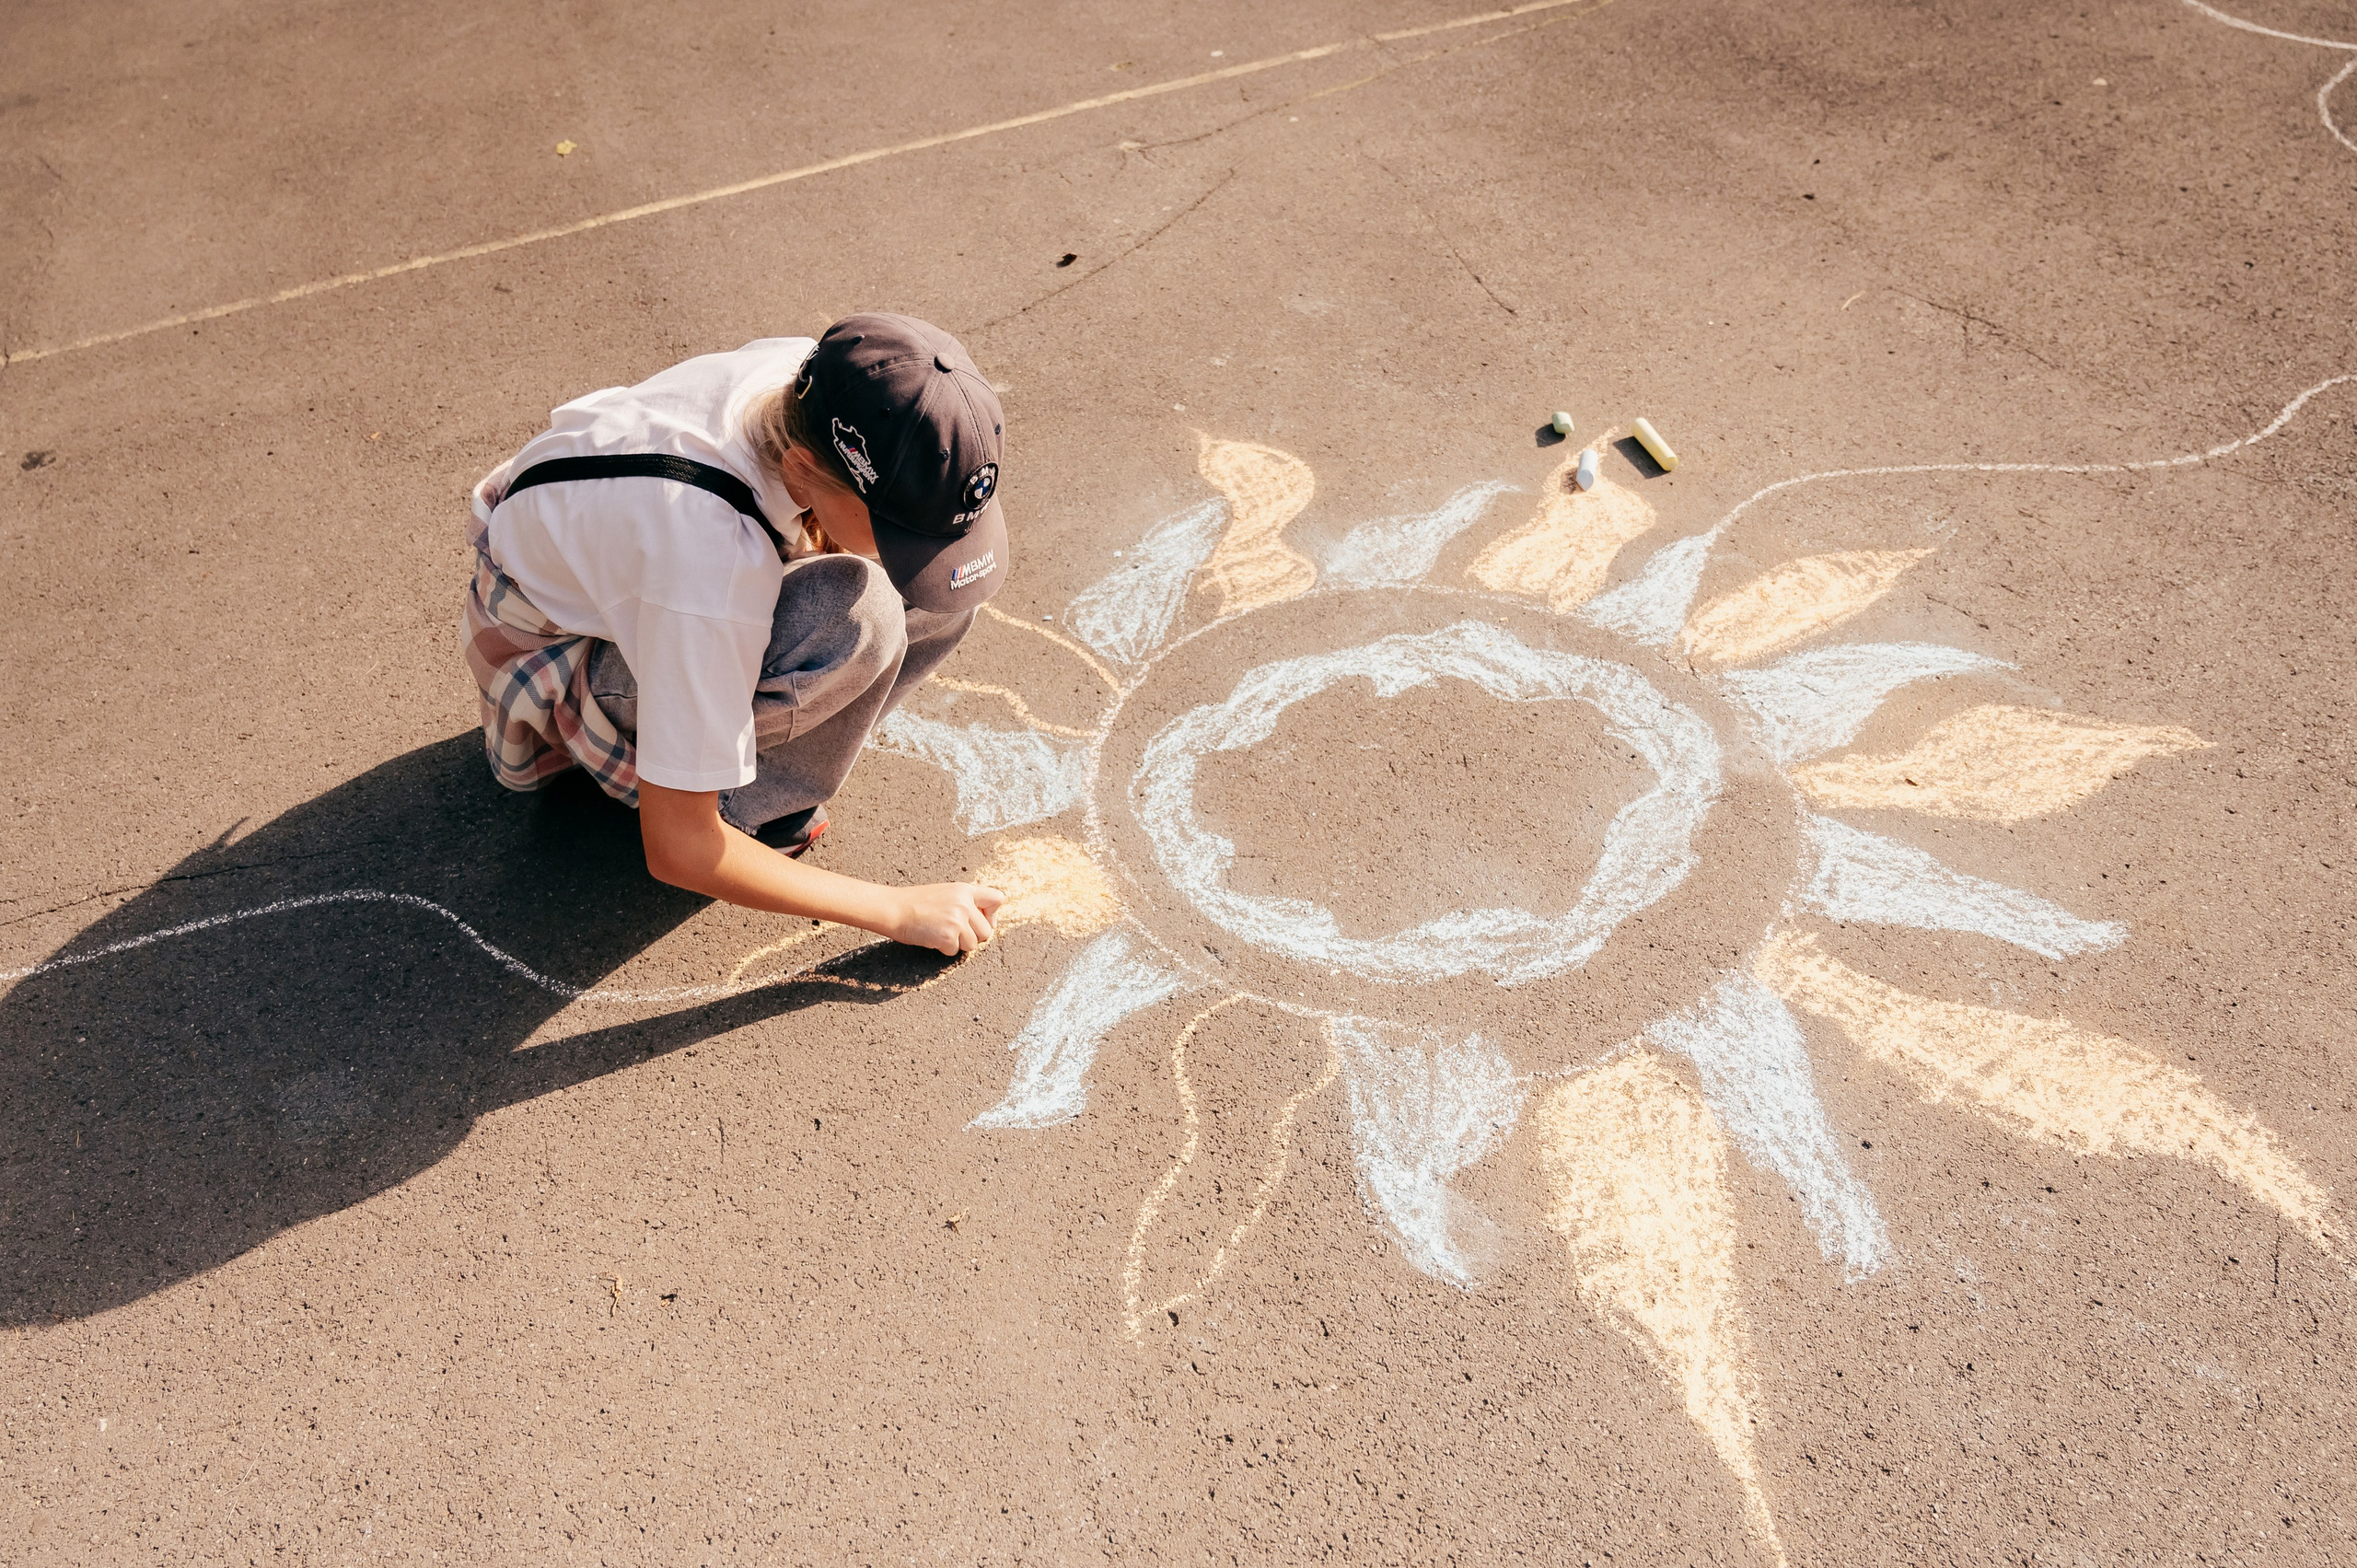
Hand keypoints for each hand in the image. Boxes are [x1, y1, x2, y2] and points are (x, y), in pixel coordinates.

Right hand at [888, 882, 1006, 954]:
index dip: (992, 914)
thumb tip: (984, 921)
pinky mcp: (948, 936)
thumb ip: (964, 902)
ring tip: (941, 933)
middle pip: (987, 931)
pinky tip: (932, 937)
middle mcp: (965, 904)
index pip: (997, 899)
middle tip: (956, 933)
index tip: (981, 920)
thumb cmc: (914, 902)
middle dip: (973, 936)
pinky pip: (955, 951)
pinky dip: (944, 949)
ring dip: (958, 944)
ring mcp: (957, 921)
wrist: (893, 909)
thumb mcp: (945, 893)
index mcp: (965, 890)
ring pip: (973, 944)